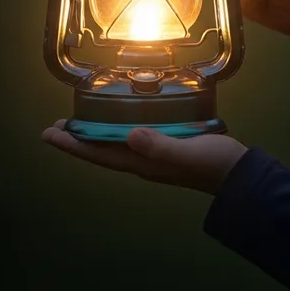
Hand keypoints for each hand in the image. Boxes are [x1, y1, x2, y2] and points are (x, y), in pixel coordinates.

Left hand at [42, 120, 247, 195]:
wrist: (239, 174)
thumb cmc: (214, 164)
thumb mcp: (189, 153)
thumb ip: (161, 147)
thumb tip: (129, 134)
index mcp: (144, 163)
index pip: (101, 154)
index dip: (74, 145)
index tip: (50, 134)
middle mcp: (144, 160)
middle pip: (103, 150)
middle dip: (79, 138)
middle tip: (56, 125)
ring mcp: (155, 155)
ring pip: (116, 144)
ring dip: (96, 133)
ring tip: (81, 120)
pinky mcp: (168, 145)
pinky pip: (135, 136)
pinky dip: (120, 127)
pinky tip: (125, 116)